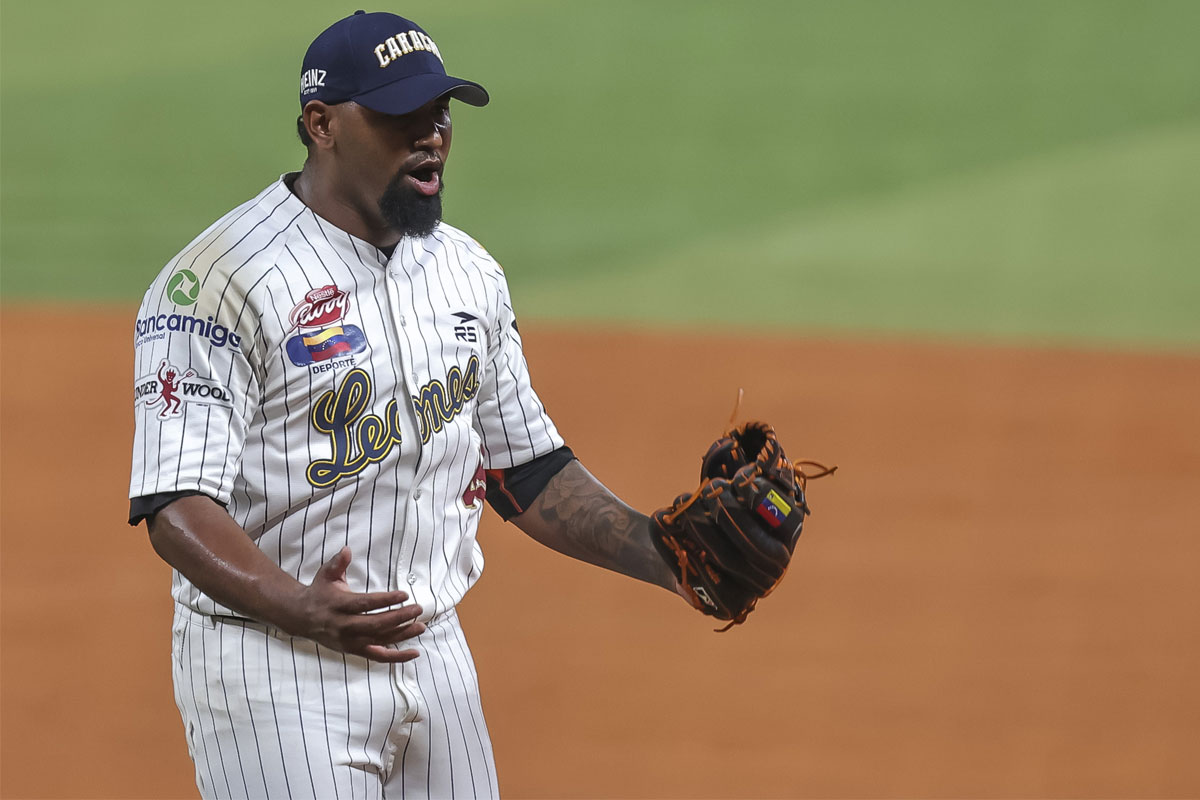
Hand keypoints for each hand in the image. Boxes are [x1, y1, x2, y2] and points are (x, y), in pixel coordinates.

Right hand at [285, 547, 424, 662]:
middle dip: (398, 618)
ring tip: (421, 626)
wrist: (301, 618)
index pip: (365, 604)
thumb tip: (347, 550)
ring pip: (379, 641)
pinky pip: (377, 656)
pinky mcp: (353, 650)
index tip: (404, 595)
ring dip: (402, 635)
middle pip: (375, 625)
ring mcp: (349, 641)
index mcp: (338, 605)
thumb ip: (338, 563)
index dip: (385, 600)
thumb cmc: (319, 592)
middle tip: (418, 609)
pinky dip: (396, 657)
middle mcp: (344, 626)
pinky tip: (414, 652)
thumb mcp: (326, 575)